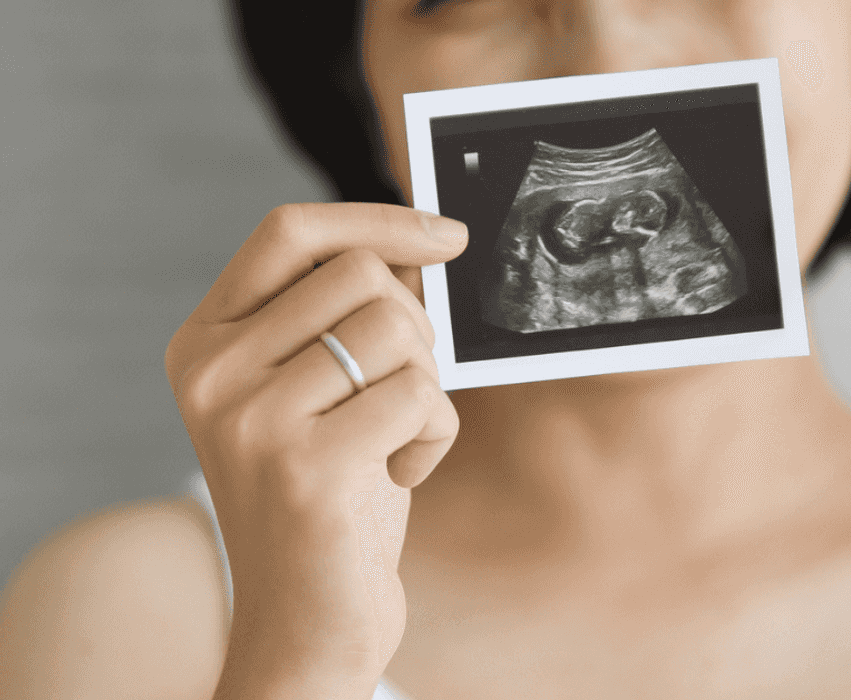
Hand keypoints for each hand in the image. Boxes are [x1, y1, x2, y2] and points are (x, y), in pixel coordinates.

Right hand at [163, 202, 466, 694]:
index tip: (448, 236)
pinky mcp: (306, 469)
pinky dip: (436, 436)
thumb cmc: (329, 495)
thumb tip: (422, 243)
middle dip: (415, 326)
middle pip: (361, 274)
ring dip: (425, 385)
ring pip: (397, 330)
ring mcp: (249, 421)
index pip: (289, 231)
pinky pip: (421, 397)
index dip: (378, 218)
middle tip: (402, 390)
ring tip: (392, 439)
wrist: (306, 620)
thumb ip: (348, 316)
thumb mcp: (322, 393)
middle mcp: (212, 374)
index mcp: (205, 342)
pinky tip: (398, 477)